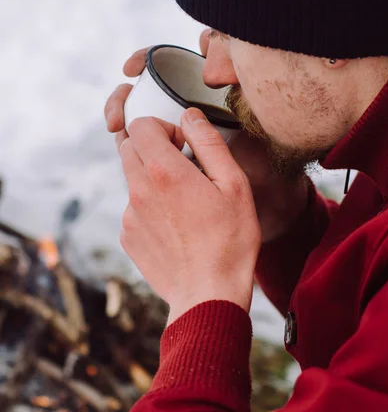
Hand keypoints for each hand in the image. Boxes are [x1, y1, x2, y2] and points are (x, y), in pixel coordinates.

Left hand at [104, 32, 308, 244]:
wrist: (208, 294)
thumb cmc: (230, 242)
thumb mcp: (234, 186)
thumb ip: (209, 144)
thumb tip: (190, 117)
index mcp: (163, 172)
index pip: (140, 125)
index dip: (163, 127)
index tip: (183, 145)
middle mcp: (138, 191)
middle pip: (129, 148)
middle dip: (152, 148)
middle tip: (183, 168)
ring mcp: (129, 216)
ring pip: (132, 179)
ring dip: (152, 180)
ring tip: (184, 205)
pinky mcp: (128, 237)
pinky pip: (133, 209)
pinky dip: (150, 208)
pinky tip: (176, 227)